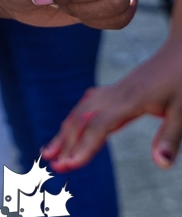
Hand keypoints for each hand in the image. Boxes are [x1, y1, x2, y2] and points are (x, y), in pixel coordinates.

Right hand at [42, 38, 181, 171]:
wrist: (181, 51)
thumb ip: (170, 138)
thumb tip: (160, 165)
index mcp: (129, 100)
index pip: (98, 125)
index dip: (83, 146)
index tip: (70, 166)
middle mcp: (116, 94)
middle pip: (82, 117)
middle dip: (65, 141)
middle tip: (51, 165)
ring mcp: (115, 90)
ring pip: (82, 110)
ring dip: (64, 130)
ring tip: (49, 150)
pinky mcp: (118, 90)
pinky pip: (89, 104)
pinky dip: (76, 117)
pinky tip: (73, 125)